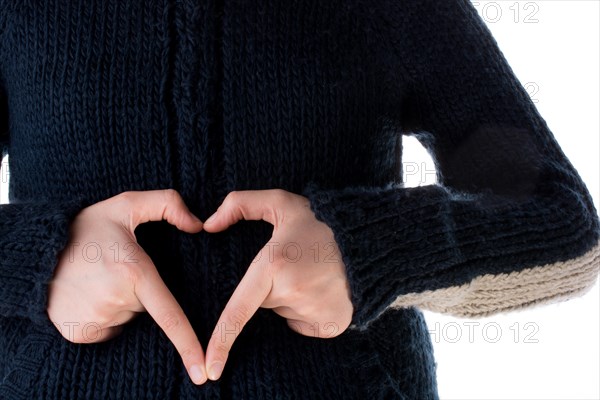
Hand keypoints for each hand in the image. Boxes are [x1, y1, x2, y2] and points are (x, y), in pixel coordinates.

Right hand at [47, 189, 208, 384]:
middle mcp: (116, 301)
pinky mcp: (81, 333)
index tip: (203, 372)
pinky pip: (109, 329)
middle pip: (148, 307)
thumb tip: (199, 226)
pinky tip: (91, 294)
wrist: (36, 250)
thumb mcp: (126, 204)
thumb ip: (167, 203)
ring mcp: (96, 320)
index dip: (189, 345)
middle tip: (118, 269)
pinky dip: (107, 315)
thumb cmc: (87, 227)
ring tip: (101, 279)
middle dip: (141, 291)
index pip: (170, 317)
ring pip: (128, 318)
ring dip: (122, 303)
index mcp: (134, 273)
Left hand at [201, 189, 352, 380]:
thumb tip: (208, 226)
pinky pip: (303, 324)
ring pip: (283, 311)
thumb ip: (240, 204)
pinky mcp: (331, 324)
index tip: (210, 368)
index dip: (221, 341)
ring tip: (312, 273)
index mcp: (274, 265)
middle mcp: (293, 291)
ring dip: (290, 297)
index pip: (239, 310)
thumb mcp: (280, 202)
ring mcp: (315, 310)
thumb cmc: (320, 221)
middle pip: (263, 302)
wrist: (368, 238)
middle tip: (294, 264)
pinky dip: (307, 311)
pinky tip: (322, 289)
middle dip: (271, 286)